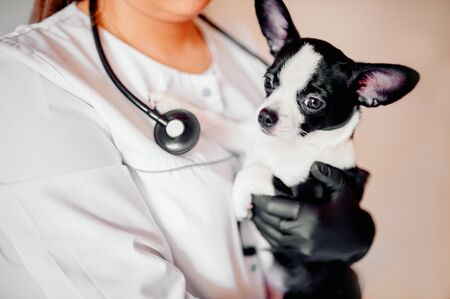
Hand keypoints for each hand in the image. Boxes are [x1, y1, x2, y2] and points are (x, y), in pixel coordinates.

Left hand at [251, 161, 374, 262]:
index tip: (252, 193)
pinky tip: (262, 225)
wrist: (358, 241)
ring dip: (260, 225)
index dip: (263, 200)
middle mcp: (305, 235)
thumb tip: (313, 165)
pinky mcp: (301, 256)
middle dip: (258, 212)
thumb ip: (329, 175)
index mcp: (313, 218)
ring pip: (272, 237)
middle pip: (272, 223)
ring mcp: (303, 249)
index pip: (279, 208)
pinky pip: (278, 246)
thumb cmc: (349, 210)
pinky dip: (267, 235)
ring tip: (252, 212)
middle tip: (249, 201)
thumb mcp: (344, 189)